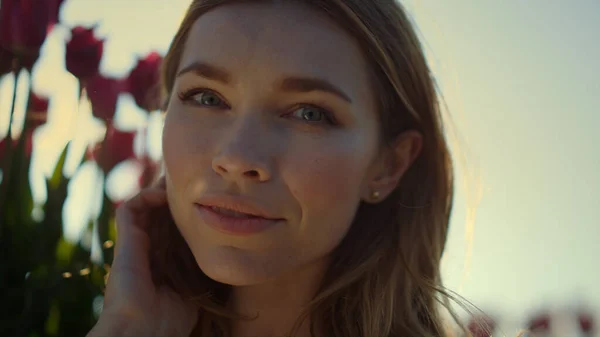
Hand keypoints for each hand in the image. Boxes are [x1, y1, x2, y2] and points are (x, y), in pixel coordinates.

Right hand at [88, 177, 198, 336]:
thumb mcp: (197, 287)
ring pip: (145, 207)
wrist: (147, 328)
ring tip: (179, 182)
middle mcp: (148, 248)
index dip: (187, 213)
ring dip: (161, 191)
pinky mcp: (125, 240)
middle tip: (194, 182)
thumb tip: (228, 257)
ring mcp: (135, 244)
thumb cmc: (173, 316)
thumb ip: (205, 269)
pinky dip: (145, 196)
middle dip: (175, 196)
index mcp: (163, 259)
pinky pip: (130, 208)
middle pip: (160, 213)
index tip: (207, 199)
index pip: (174, 228)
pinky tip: (163, 194)